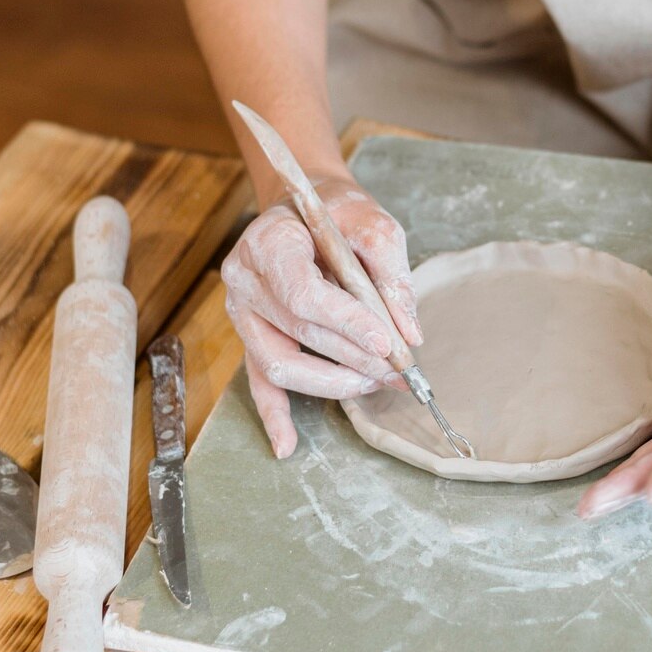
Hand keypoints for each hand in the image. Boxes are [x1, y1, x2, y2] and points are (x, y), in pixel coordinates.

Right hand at [222, 174, 421, 458]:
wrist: (302, 207)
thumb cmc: (336, 213)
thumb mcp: (372, 222)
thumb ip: (390, 272)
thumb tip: (410, 334)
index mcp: (269, 243)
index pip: (303, 295)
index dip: (346, 323)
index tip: (387, 343)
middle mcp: (245, 281)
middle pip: (299, 334)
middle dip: (354, 358)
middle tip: (400, 369)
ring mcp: (242, 313)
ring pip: (279, 364)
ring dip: (333, 383)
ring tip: (378, 383)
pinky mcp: (250, 337)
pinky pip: (258, 381)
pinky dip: (274, 414)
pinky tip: (288, 445)